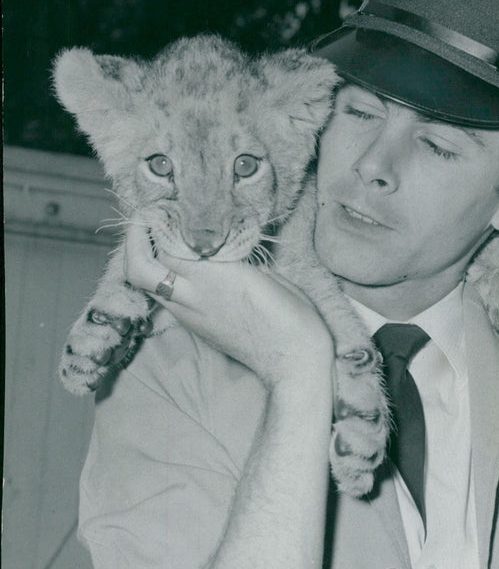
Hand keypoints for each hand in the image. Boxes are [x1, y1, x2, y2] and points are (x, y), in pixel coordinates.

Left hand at [123, 218, 333, 384]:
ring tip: (159, 241)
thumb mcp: (264, 273)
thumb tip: (216, 248)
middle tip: (146, 222)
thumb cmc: (291, 313)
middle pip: (139, 269)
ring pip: (147, 287)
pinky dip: (164, 280)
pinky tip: (181, 269)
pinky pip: (166, 300)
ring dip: (145, 262)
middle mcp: (193, 297)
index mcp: (213, 276)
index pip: (166, 243)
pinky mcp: (196, 329)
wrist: (293, 361)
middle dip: (134, 241)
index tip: (167, 206)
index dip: (161, 222)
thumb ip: (232, 258)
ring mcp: (190, 317)